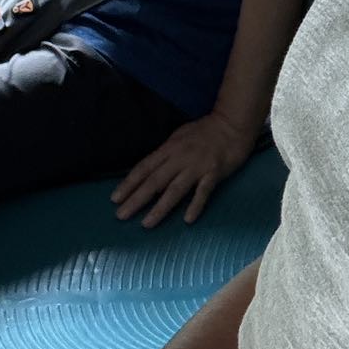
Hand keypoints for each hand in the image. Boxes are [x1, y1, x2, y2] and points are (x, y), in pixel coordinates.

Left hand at [112, 113, 256, 228]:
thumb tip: (150, 170)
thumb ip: (166, 153)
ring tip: (146, 223)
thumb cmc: (205, 131)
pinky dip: (195, 205)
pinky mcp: (214, 173)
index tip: (115, 199)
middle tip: (121, 216)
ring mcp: (197, 166)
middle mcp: (180, 158)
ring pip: (175, 189)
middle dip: (136, 199)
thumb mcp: (179, 136)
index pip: (144, 168)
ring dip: (160, 207)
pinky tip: (188, 219)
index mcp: (169, 148)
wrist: (233, 124)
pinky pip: (203, 191)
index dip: (129, 183)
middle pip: (155, 181)